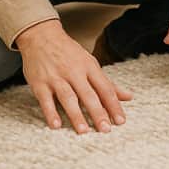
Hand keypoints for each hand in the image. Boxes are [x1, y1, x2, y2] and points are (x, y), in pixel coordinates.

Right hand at [16, 20, 132, 133]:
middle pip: (89, 95)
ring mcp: (56, 78)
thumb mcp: (91, 63)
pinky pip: (46, 100)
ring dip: (76, 115)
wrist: (42, 37)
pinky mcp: (40, 83)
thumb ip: (107, 83)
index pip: (105, 88)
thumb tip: (128, 97)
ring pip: (68, 98)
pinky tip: (56, 125)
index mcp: (90, 67)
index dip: (114, 105)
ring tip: (84, 131)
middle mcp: (74, 72)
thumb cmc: (69, 53)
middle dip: (98, 112)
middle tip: (106, 129)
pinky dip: (50, 113)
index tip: (120, 121)